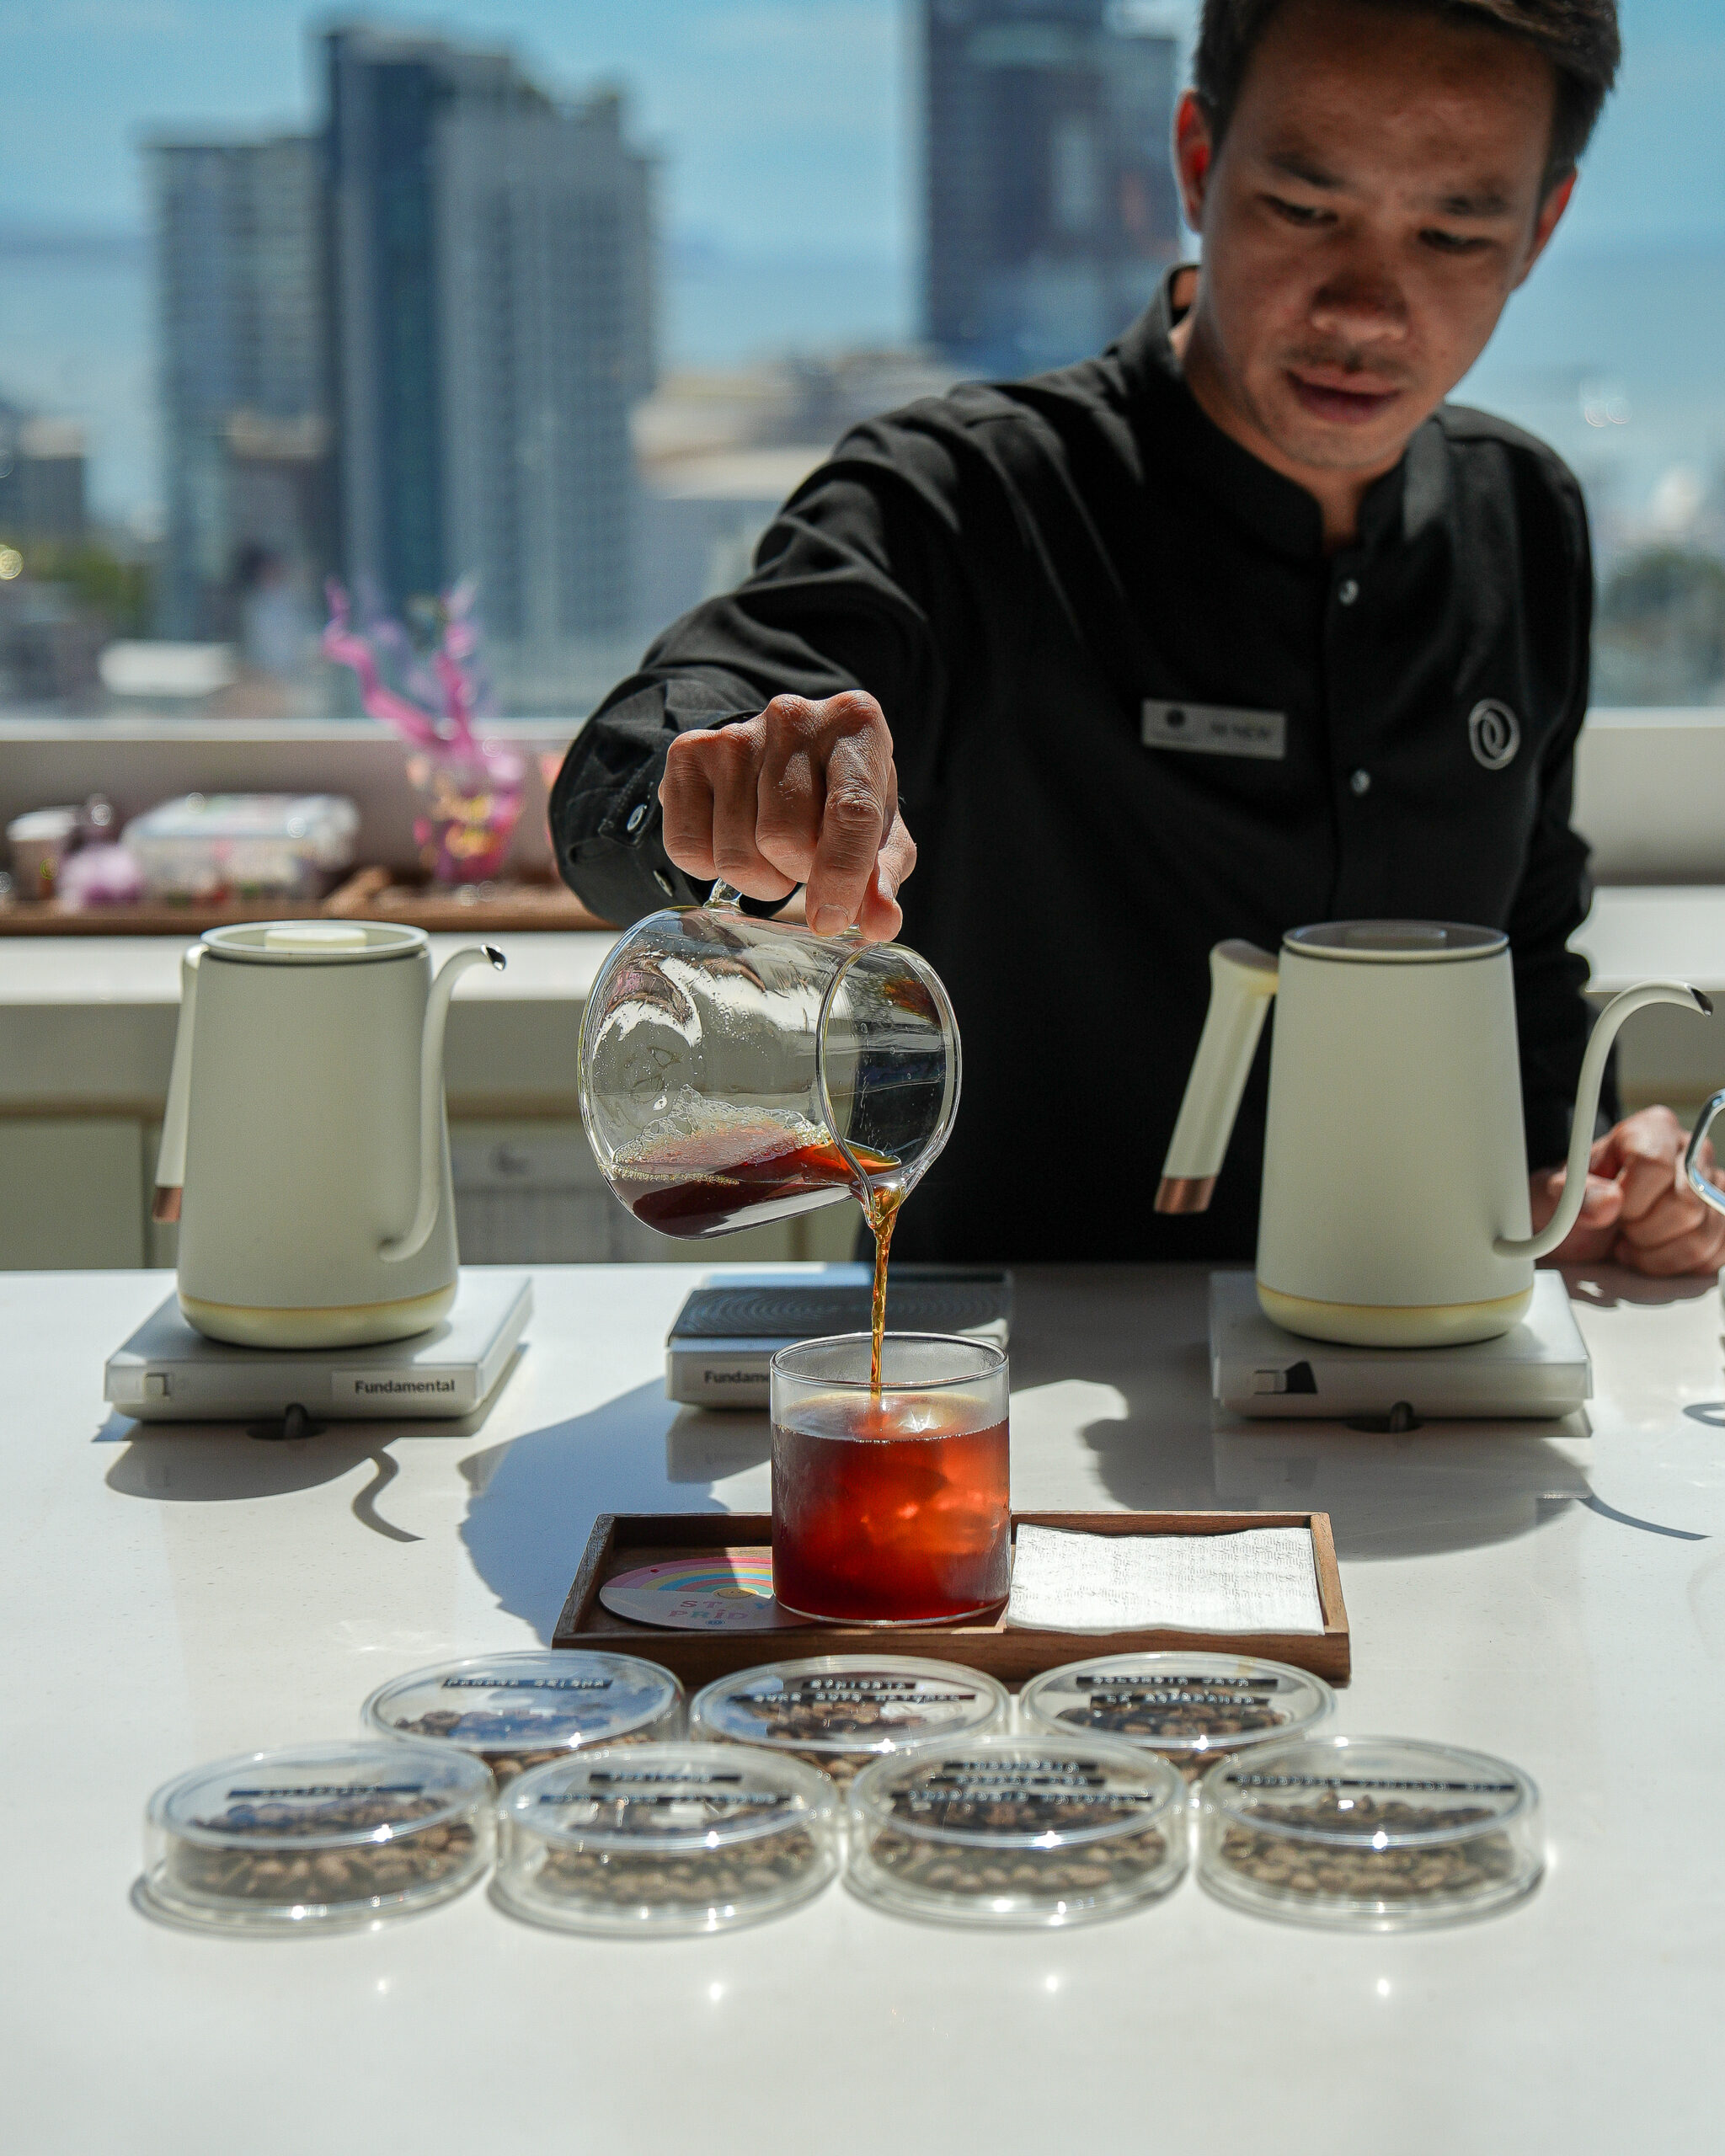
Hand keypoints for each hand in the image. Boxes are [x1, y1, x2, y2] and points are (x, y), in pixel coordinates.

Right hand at [659, 691, 915, 940]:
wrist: (783, 756)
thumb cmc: (840, 796)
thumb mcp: (877, 832)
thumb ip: (882, 878)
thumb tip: (880, 924)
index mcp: (856, 726)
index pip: (850, 811)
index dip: (841, 876)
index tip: (830, 921)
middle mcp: (793, 717)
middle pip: (783, 838)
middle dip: (796, 873)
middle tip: (804, 862)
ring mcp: (735, 732)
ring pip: (735, 852)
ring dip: (758, 878)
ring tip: (773, 853)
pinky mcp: (687, 752)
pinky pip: (688, 848)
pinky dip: (710, 869)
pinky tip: (734, 841)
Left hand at [1530, 1105, 1724, 1275]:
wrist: (1591, 1217)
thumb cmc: (1581, 1196)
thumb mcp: (1563, 1190)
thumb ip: (1579, 1194)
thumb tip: (1608, 1203)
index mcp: (1654, 1129)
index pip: (1655, 1165)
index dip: (1630, 1200)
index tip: (1612, 1209)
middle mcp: (1692, 1152)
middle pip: (1684, 1205)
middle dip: (1642, 1230)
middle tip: (1621, 1227)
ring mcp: (1714, 1187)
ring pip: (1702, 1236)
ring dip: (1657, 1253)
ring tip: (1634, 1240)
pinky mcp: (1722, 1221)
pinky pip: (1714, 1256)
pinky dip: (1676, 1265)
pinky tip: (1654, 1251)